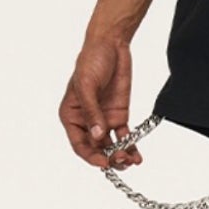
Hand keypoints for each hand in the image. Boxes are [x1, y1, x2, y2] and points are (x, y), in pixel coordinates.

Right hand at [59, 36, 140, 169]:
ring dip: (120, 156)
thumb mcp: (87, 85)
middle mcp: (87, 122)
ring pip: (110, 146)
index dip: (90, 156)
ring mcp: (103, 120)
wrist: (111, 45)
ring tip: (131, 161)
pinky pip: (124, 137)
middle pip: (96, 148)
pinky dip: (130, 147)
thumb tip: (97, 135)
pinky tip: (137, 156)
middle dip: (108, 158)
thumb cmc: (91, 61)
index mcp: (71, 116)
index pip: (79, 143)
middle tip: (121, 162)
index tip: (103, 162)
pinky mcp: (119, 115)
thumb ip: (92, 112)